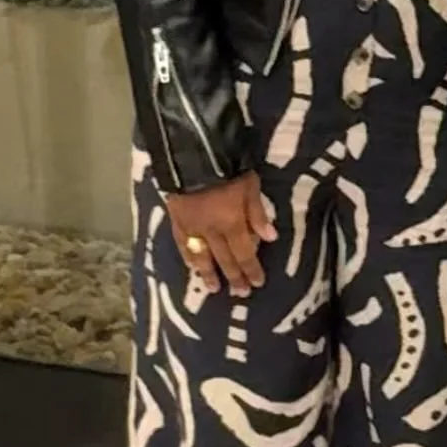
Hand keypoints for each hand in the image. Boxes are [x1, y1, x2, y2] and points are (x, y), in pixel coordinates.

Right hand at [166, 173, 276, 296]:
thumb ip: (258, 213)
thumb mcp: (250, 185)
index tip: (257, 283)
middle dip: (234, 277)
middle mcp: (212, 232)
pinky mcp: (176, 220)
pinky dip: (188, 258)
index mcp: (232, 223)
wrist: (193, 153)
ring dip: (209, 274)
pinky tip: (192, 268)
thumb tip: (270, 238)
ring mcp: (192, 228)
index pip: (244, 253)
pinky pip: (183, 245)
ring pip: (202, 257)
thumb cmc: (228, 167)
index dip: (251, 269)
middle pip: (224, 259)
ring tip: (215, 289)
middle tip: (241, 293)